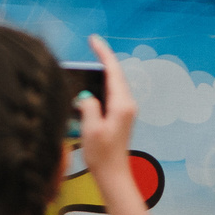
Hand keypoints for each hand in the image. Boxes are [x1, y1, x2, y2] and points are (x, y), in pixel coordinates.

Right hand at [75, 36, 141, 202]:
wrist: (114, 175)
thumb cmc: (102, 156)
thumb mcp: (91, 129)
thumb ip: (88, 106)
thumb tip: (86, 95)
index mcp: (121, 105)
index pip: (113, 71)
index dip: (103, 53)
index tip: (93, 39)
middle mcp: (127, 105)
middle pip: (116, 74)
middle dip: (104, 58)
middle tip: (92, 44)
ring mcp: (126, 110)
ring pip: (115, 83)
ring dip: (104, 71)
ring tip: (91, 60)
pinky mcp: (121, 116)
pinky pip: (113, 93)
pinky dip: (104, 83)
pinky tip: (93, 84)